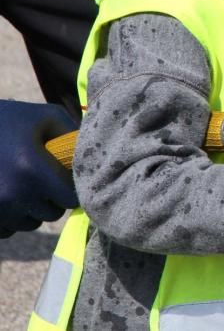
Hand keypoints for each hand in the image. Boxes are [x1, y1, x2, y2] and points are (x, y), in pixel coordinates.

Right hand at [0, 100, 78, 237]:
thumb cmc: (5, 119)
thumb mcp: (43, 116)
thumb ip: (72, 132)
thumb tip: (92, 151)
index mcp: (33, 171)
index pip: (71, 199)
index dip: (72, 190)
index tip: (67, 179)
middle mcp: (13, 196)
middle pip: (51, 214)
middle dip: (52, 199)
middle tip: (44, 180)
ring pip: (29, 223)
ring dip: (31, 210)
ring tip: (23, 185)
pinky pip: (6, 230)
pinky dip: (10, 218)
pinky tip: (6, 197)